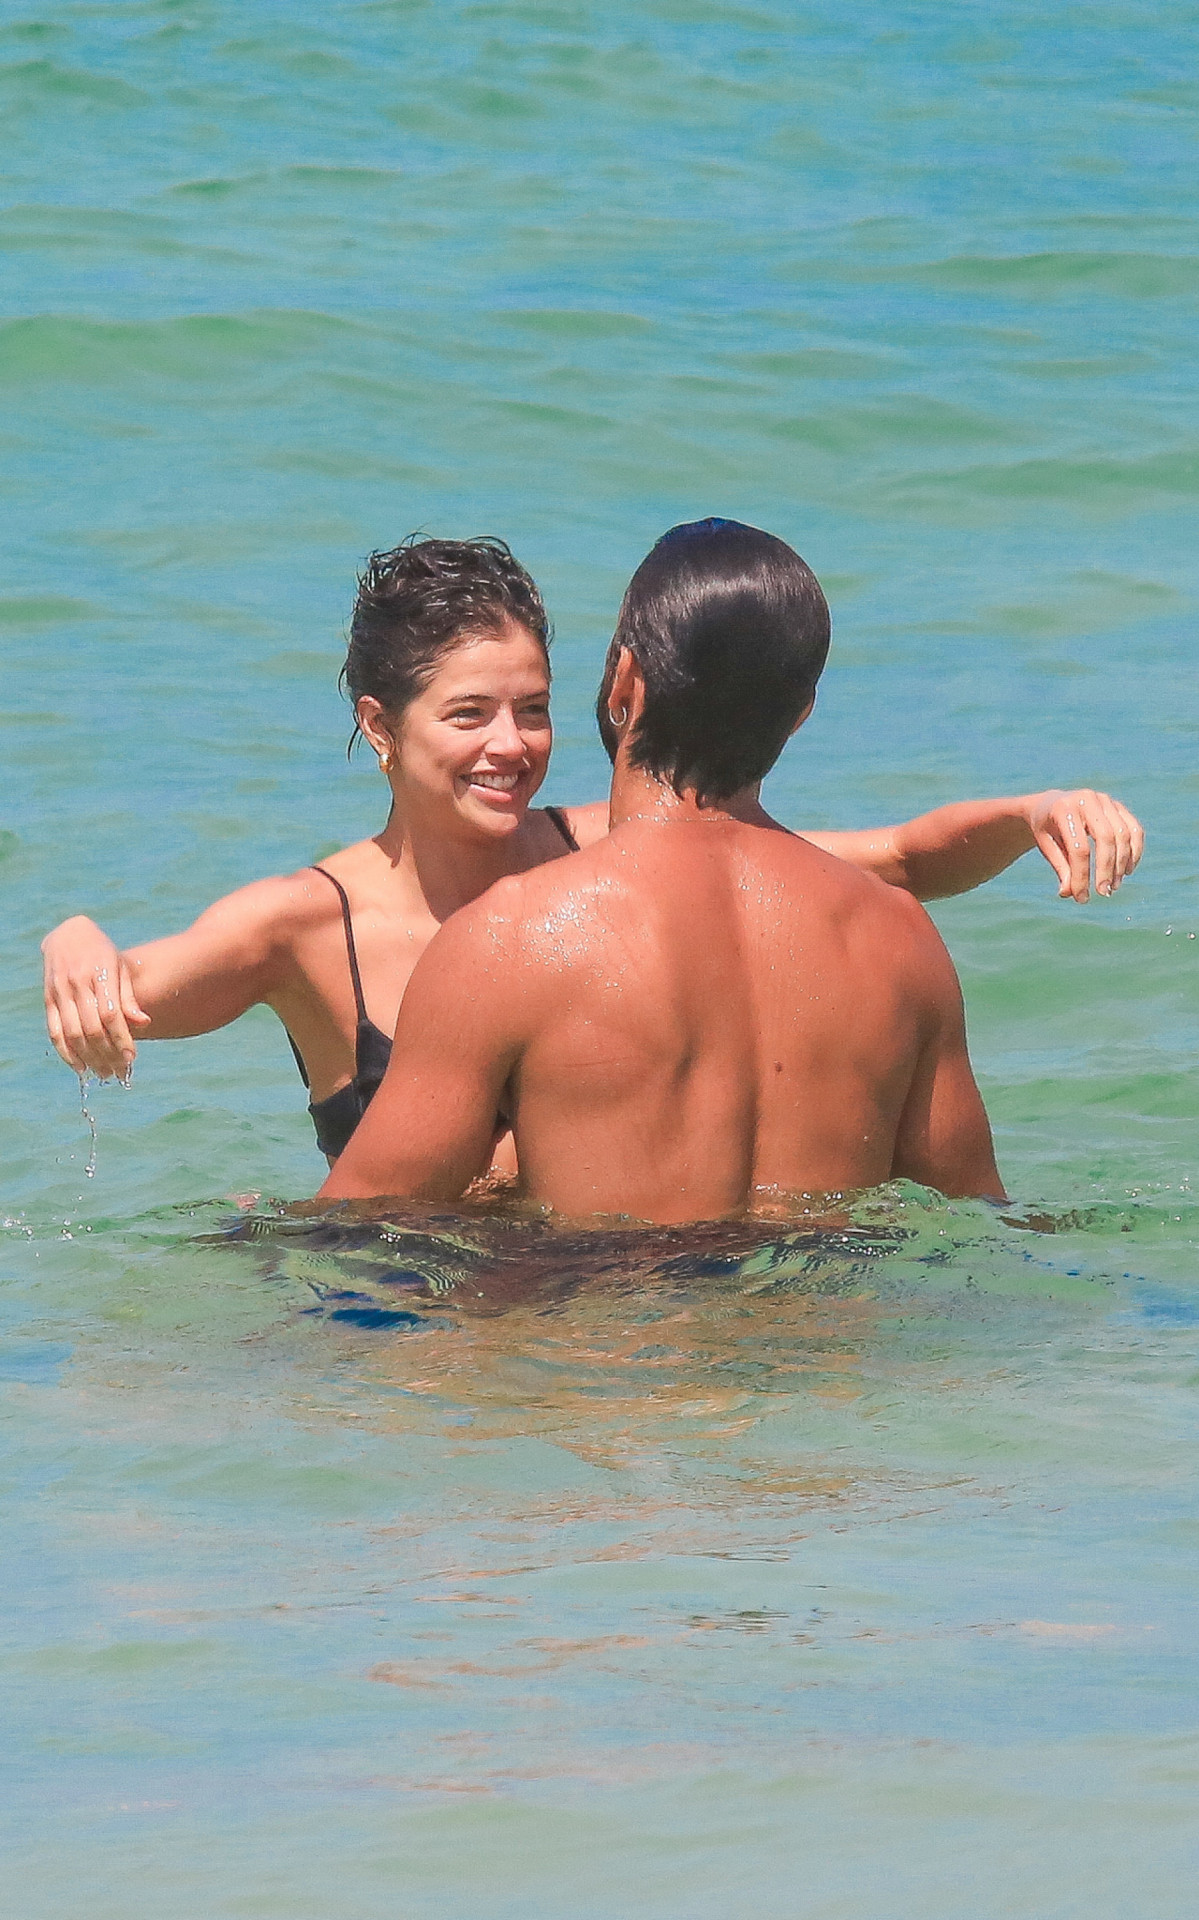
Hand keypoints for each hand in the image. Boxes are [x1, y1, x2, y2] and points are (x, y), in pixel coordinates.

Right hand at [42, 917, 150, 1077]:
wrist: (68, 934)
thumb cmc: (102, 954)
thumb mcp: (120, 968)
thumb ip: (130, 997)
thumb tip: (145, 1023)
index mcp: (100, 974)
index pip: (111, 1015)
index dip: (121, 1039)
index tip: (132, 1058)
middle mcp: (77, 984)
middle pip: (92, 1029)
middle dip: (108, 1055)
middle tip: (120, 1072)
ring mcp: (59, 992)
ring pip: (73, 1034)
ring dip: (90, 1059)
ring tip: (105, 1074)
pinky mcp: (48, 999)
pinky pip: (54, 1032)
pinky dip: (66, 1053)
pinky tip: (80, 1067)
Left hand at [1025, 790, 1143, 902]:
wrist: (1052, 804)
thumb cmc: (1047, 830)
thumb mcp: (1047, 847)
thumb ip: (1060, 868)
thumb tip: (1069, 893)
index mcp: (1064, 809)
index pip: (1079, 848)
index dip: (1082, 876)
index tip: (1082, 897)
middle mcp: (1087, 799)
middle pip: (1106, 838)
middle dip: (1107, 869)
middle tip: (1104, 892)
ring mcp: (1105, 800)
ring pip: (1123, 834)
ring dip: (1123, 864)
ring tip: (1114, 885)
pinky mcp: (1118, 806)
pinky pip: (1134, 829)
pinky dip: (1135, 851)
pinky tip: (1127, 870)